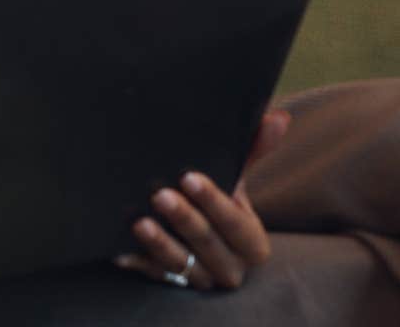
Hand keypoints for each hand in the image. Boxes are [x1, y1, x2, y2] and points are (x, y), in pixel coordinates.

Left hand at [115, 109, 289, 290]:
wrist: (199, 235)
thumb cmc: (220, 200)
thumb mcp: (235, 178)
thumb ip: (254, 150)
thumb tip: (278, 117)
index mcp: (251, 242)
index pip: (235, 223)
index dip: (214, 202)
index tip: (189, 178)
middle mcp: (231, 266)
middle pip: (207, 244)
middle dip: (184, 220)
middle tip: (160, 195)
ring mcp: (200, 279)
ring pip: (180, 265)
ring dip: (159, 244)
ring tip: (139, 222)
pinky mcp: (171, 283)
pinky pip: (154, 276)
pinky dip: (138, 262)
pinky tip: (120, 252)